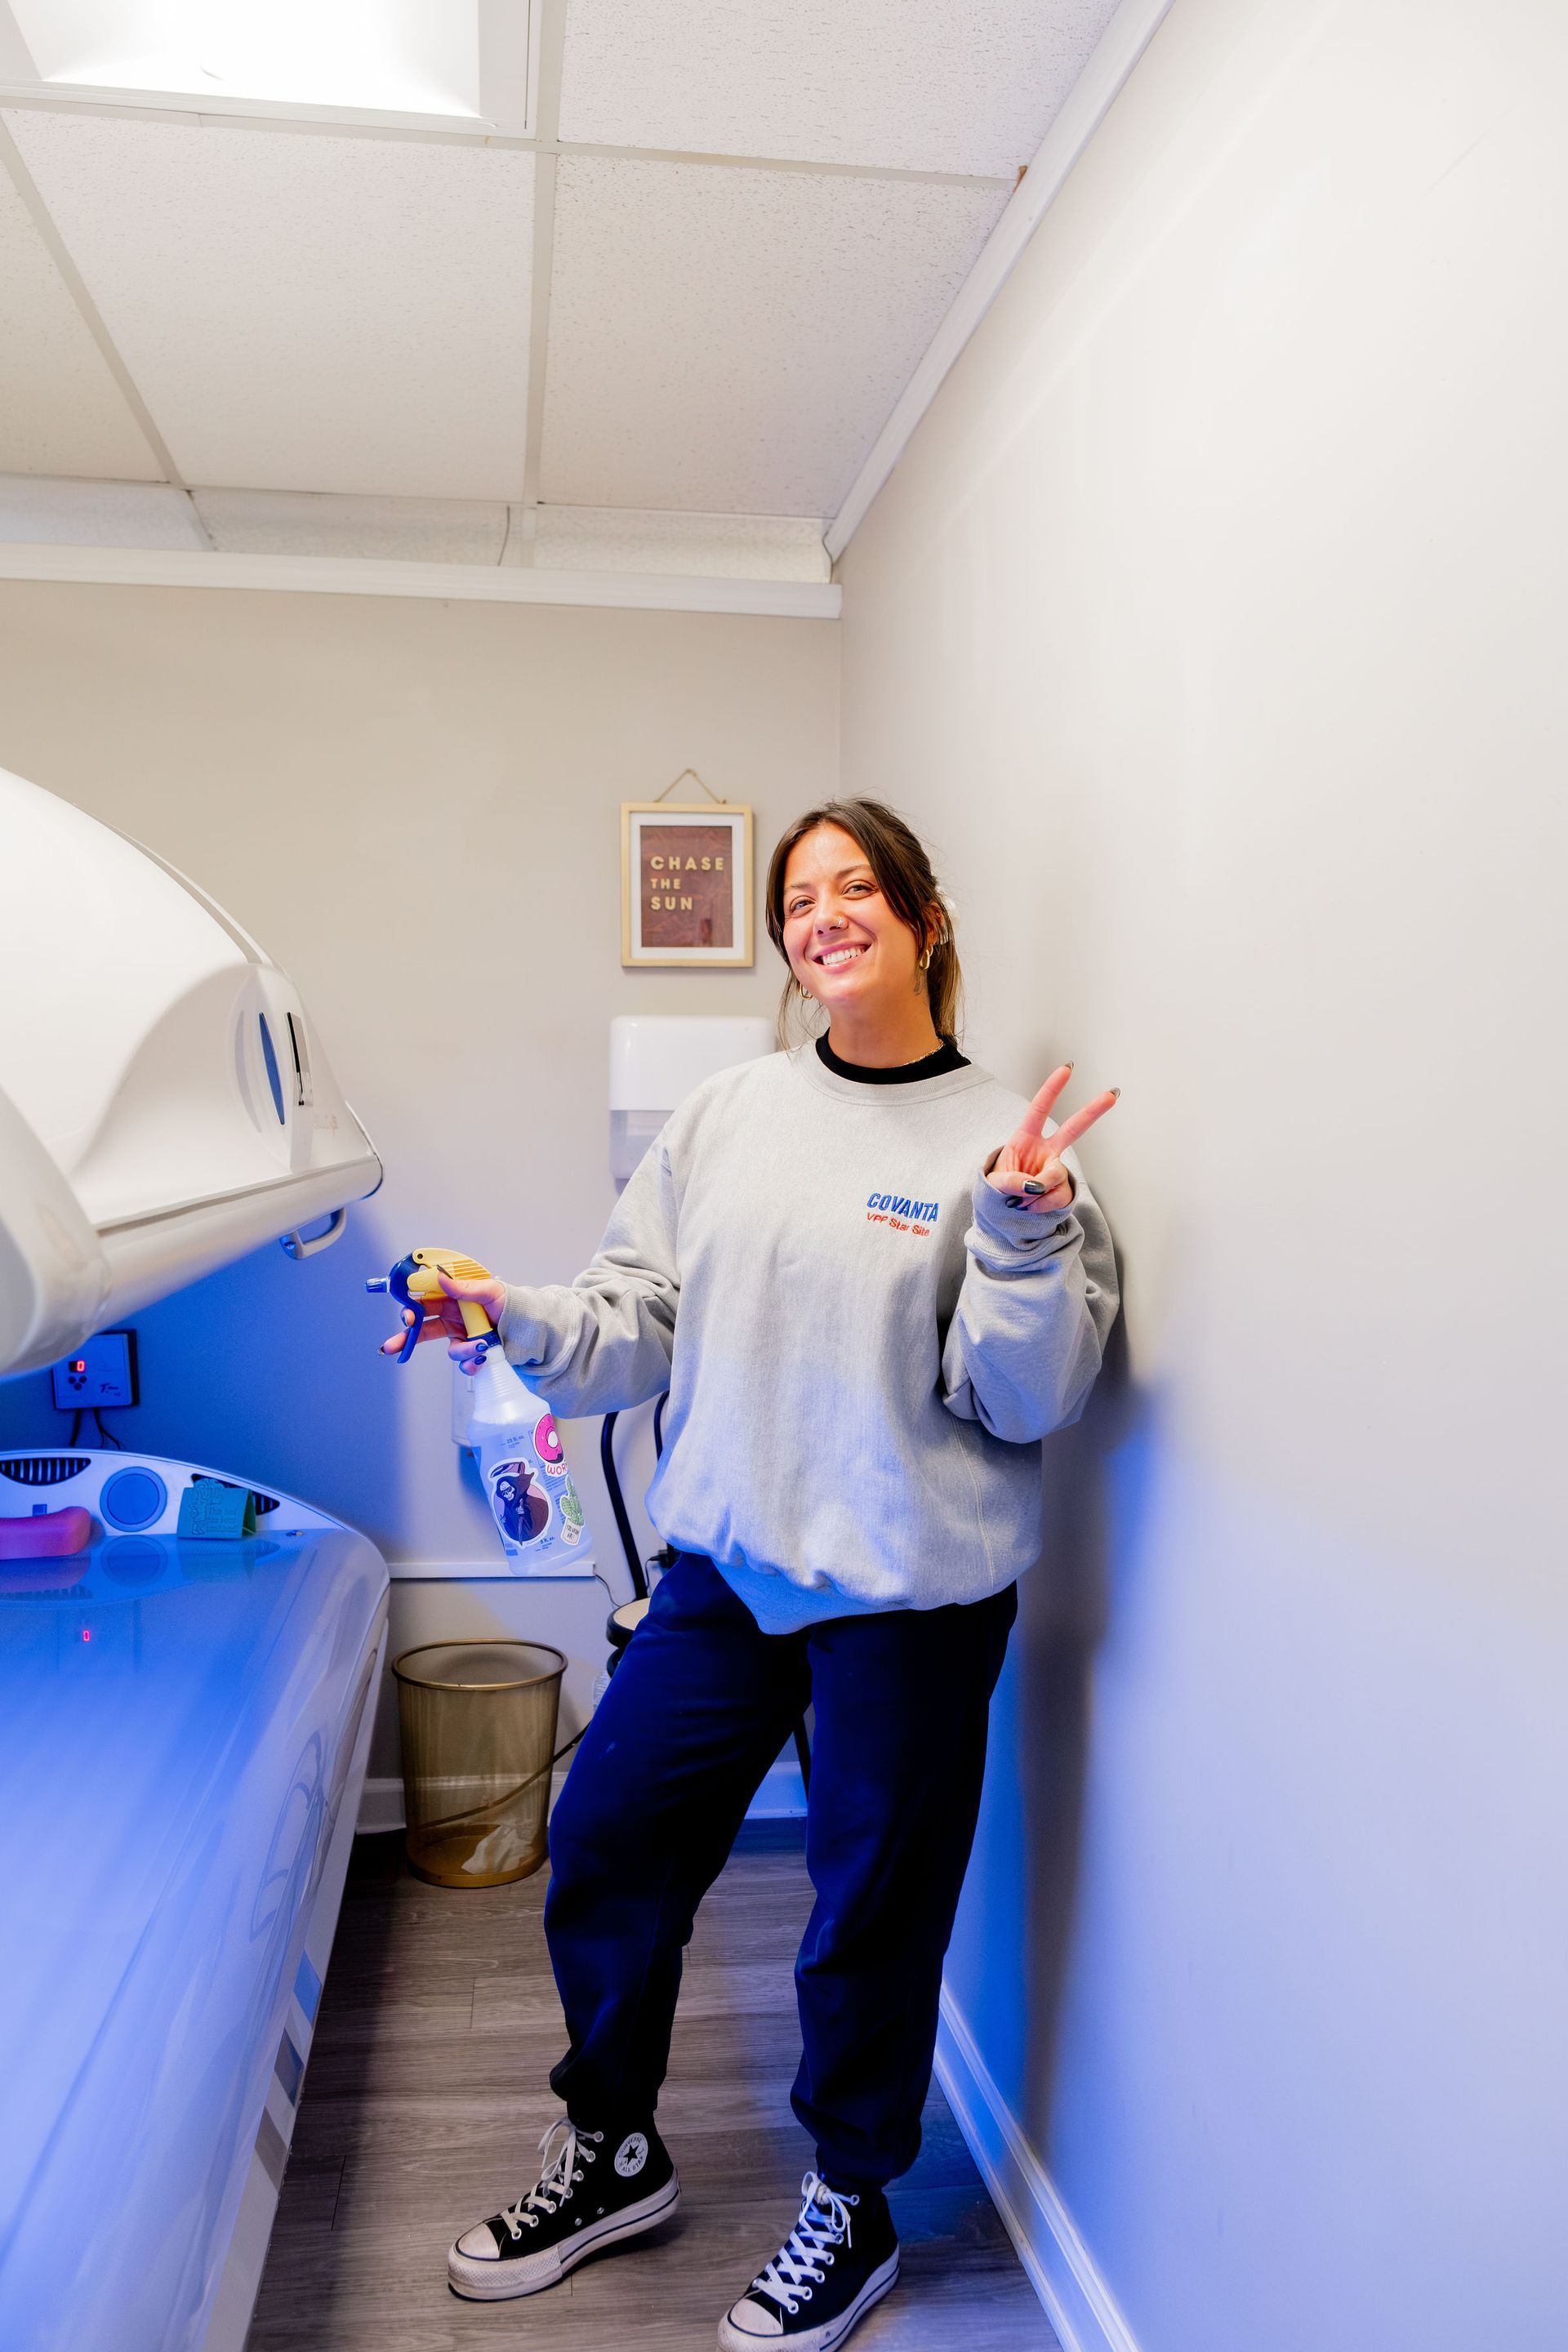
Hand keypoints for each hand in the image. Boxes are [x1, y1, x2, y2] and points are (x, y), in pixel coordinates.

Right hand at [381, 1267, 509, 1373]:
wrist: (532, 1329)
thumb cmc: (513, 1305)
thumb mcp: (491, 1291)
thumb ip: (465, 1287)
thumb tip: (441, 1277)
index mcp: (456, 1299)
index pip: (426, 1302)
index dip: (412, 1309)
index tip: (406, 1317)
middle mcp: (456, 1318)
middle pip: (424, 1329)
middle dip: (407, 1338)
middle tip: (394, 1345)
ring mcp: (463, 1337)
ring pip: (449, 1350)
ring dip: (462, 1351)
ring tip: (481, 1346)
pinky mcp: (473, 1353)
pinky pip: (463, 1363)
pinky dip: (472, 1362)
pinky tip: (483, 1358)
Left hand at [985, 1065, 1118, 1213]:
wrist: (1002, 1213)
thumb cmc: (997, 1189)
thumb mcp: (995, 1182)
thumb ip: (1012, 1181)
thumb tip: (1034, 1185)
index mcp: (1025, 1138)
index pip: (1039, 1109)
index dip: (1052, 1089)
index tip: (1067, 1069)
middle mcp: (1045, 1151)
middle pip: (1073, 1129)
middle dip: (1092, 1111)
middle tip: (1112, 1094)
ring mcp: (1055, 1170)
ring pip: (1056, 1175)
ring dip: (1037, 1192)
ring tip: (1019, 1201)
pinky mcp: (1060, 1190)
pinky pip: (1058, 1197)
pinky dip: (1042, 1205)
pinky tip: (1030, 1208)